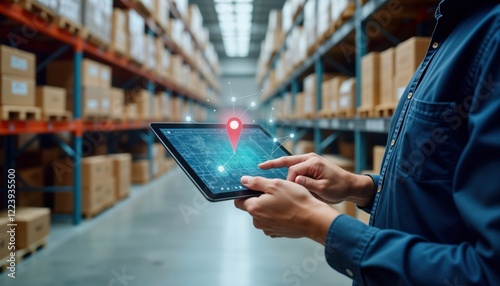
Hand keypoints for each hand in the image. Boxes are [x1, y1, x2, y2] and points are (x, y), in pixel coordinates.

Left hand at [234, 176, 338, 244]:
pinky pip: (272, 222)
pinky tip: (288, 210)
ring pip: (263, 215)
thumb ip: (257, 182)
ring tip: (284, 201)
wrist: (314, 219)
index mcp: (254, 208)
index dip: (245, 193)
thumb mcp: (276, 184)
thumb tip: (244, 180)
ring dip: (270, 208)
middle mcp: (258, 221)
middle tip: (275, 192)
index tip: (254, 188)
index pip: (239, 201)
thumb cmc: (296, 201)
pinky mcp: (277, 233)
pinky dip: (277, 216)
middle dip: (260, 200)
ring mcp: (268, 229)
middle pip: (252, 208)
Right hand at [259, 153, 373, 206]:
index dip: (289, 182)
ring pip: (289, 163)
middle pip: (287, 162)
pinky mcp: (310, 165)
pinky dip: (285, 168)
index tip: (287, 192)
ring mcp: (310, 160)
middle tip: (263, 171)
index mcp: (313, 162)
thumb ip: (309, 184)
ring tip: (263, 167)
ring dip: (278, 166)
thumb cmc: (339, 188)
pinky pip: (294, 166)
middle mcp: (310, 158)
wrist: (351, 185)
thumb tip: (295, 181)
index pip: (294, 171)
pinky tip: (274, 169)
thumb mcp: (324, 189)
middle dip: (275, 167)